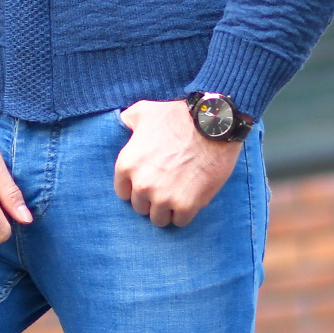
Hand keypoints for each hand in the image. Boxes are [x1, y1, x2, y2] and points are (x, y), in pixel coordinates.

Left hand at [113, 98, 243, 227]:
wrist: (211, 124)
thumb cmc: (178, 116)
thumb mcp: (144, 111)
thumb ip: (128, 120)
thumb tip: (122, 122)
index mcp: (127, 164)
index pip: (122, 192)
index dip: (135, 187)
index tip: (148, 182)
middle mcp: (141, 184)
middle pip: (140, 207)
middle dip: (151, 199)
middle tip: (165, 186)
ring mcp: (163, 197)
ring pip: (158, 219)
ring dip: (167, 210)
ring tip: (177, 195)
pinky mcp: (185, 205)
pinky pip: (180, 221)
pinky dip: (185, 213)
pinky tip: (191, 197)